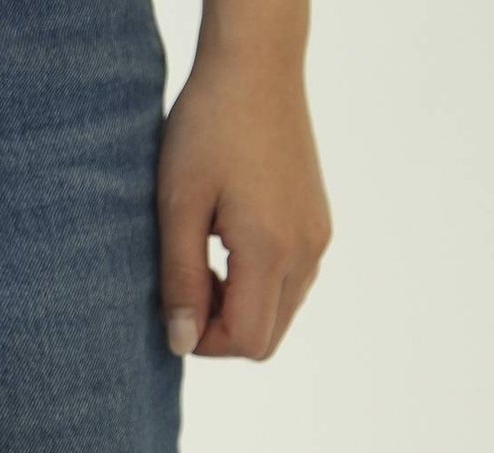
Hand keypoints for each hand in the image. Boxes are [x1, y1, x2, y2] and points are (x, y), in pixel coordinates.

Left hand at [158, 6, 331, 360]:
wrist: (256, 65)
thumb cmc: (207, 128)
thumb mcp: (178, 208)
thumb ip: (180, 282)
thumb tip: (182, 345)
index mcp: (273, 248)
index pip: (247, 341)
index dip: (203, 341)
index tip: (175, 305)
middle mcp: (307, 250)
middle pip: (266, 339)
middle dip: (222, 331)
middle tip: (187, 284)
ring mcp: (318, 237)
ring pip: (279, 314)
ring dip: (238, 308)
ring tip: (204, 259)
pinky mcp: (318, 224)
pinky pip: (290, 284)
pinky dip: (255, 285)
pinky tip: (225, 246)